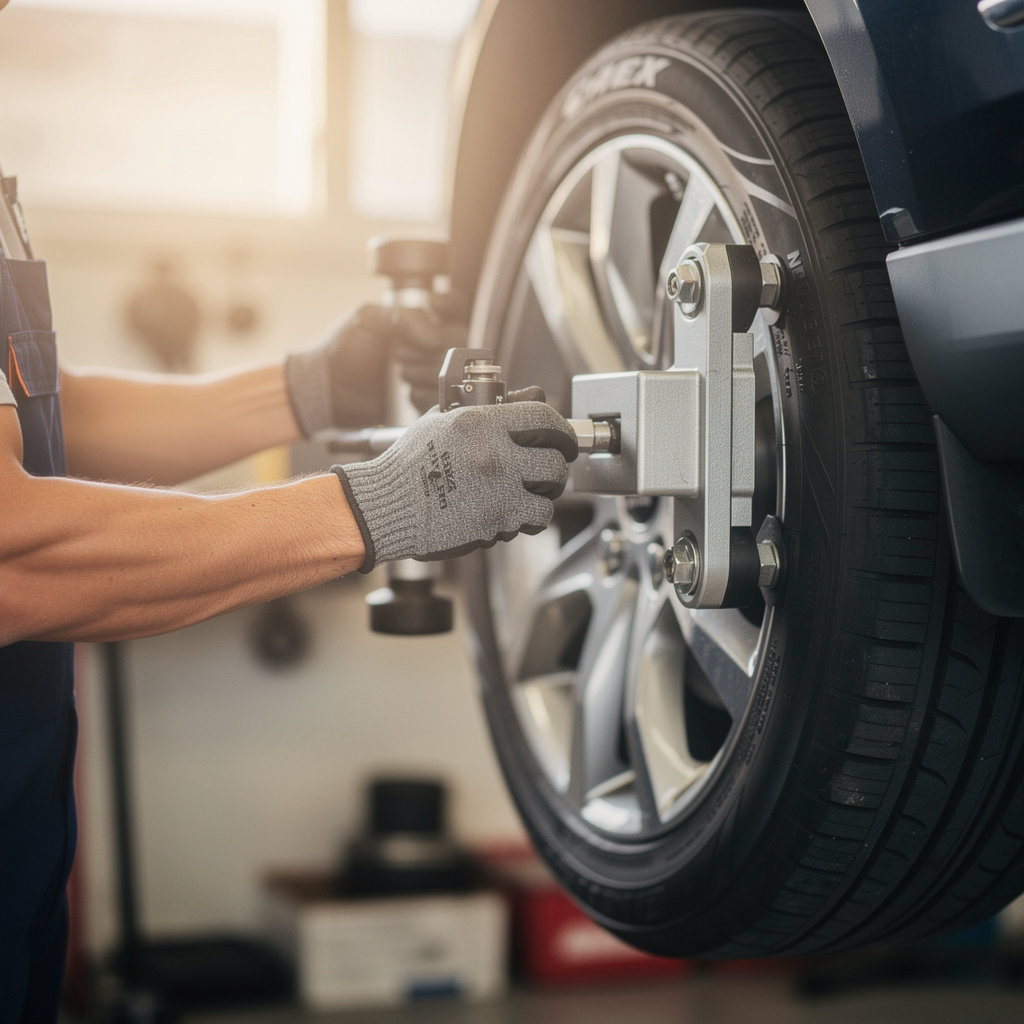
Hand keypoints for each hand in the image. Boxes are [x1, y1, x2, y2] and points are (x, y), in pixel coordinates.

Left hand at [284, 298, 465, 436]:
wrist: (329, 390)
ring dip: (426, 371)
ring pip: (451, 369)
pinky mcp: (425, 399)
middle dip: (433, 346)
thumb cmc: (342, 351)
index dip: (449, 307)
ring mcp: (429, 372)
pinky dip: (422, 392)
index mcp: (416, 320)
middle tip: (402, 353)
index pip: (453, 307)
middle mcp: (428, 345)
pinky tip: (403, 391)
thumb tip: (435, 338)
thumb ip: (403, 318)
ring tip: (400, 373)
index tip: (434, 309)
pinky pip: (440, 395)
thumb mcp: (367, 320)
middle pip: (458, 339)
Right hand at [332, 398, 578, 570]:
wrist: (386, 506)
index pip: (544, 416)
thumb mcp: (441, 422)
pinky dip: (532, 518)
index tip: (562, 438)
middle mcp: (493, 453)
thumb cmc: (408, 465)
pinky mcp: (496, 520)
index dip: (561, 429)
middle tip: (549, 469)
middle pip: (555, 458)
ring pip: (552, 490)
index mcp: (480, 423)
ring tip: (533, 491)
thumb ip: (483, 409)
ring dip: (546, 492)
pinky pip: (537, 517)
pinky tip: (518, 513)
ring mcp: (498, 489)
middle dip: (556, 464)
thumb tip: (523, 397)